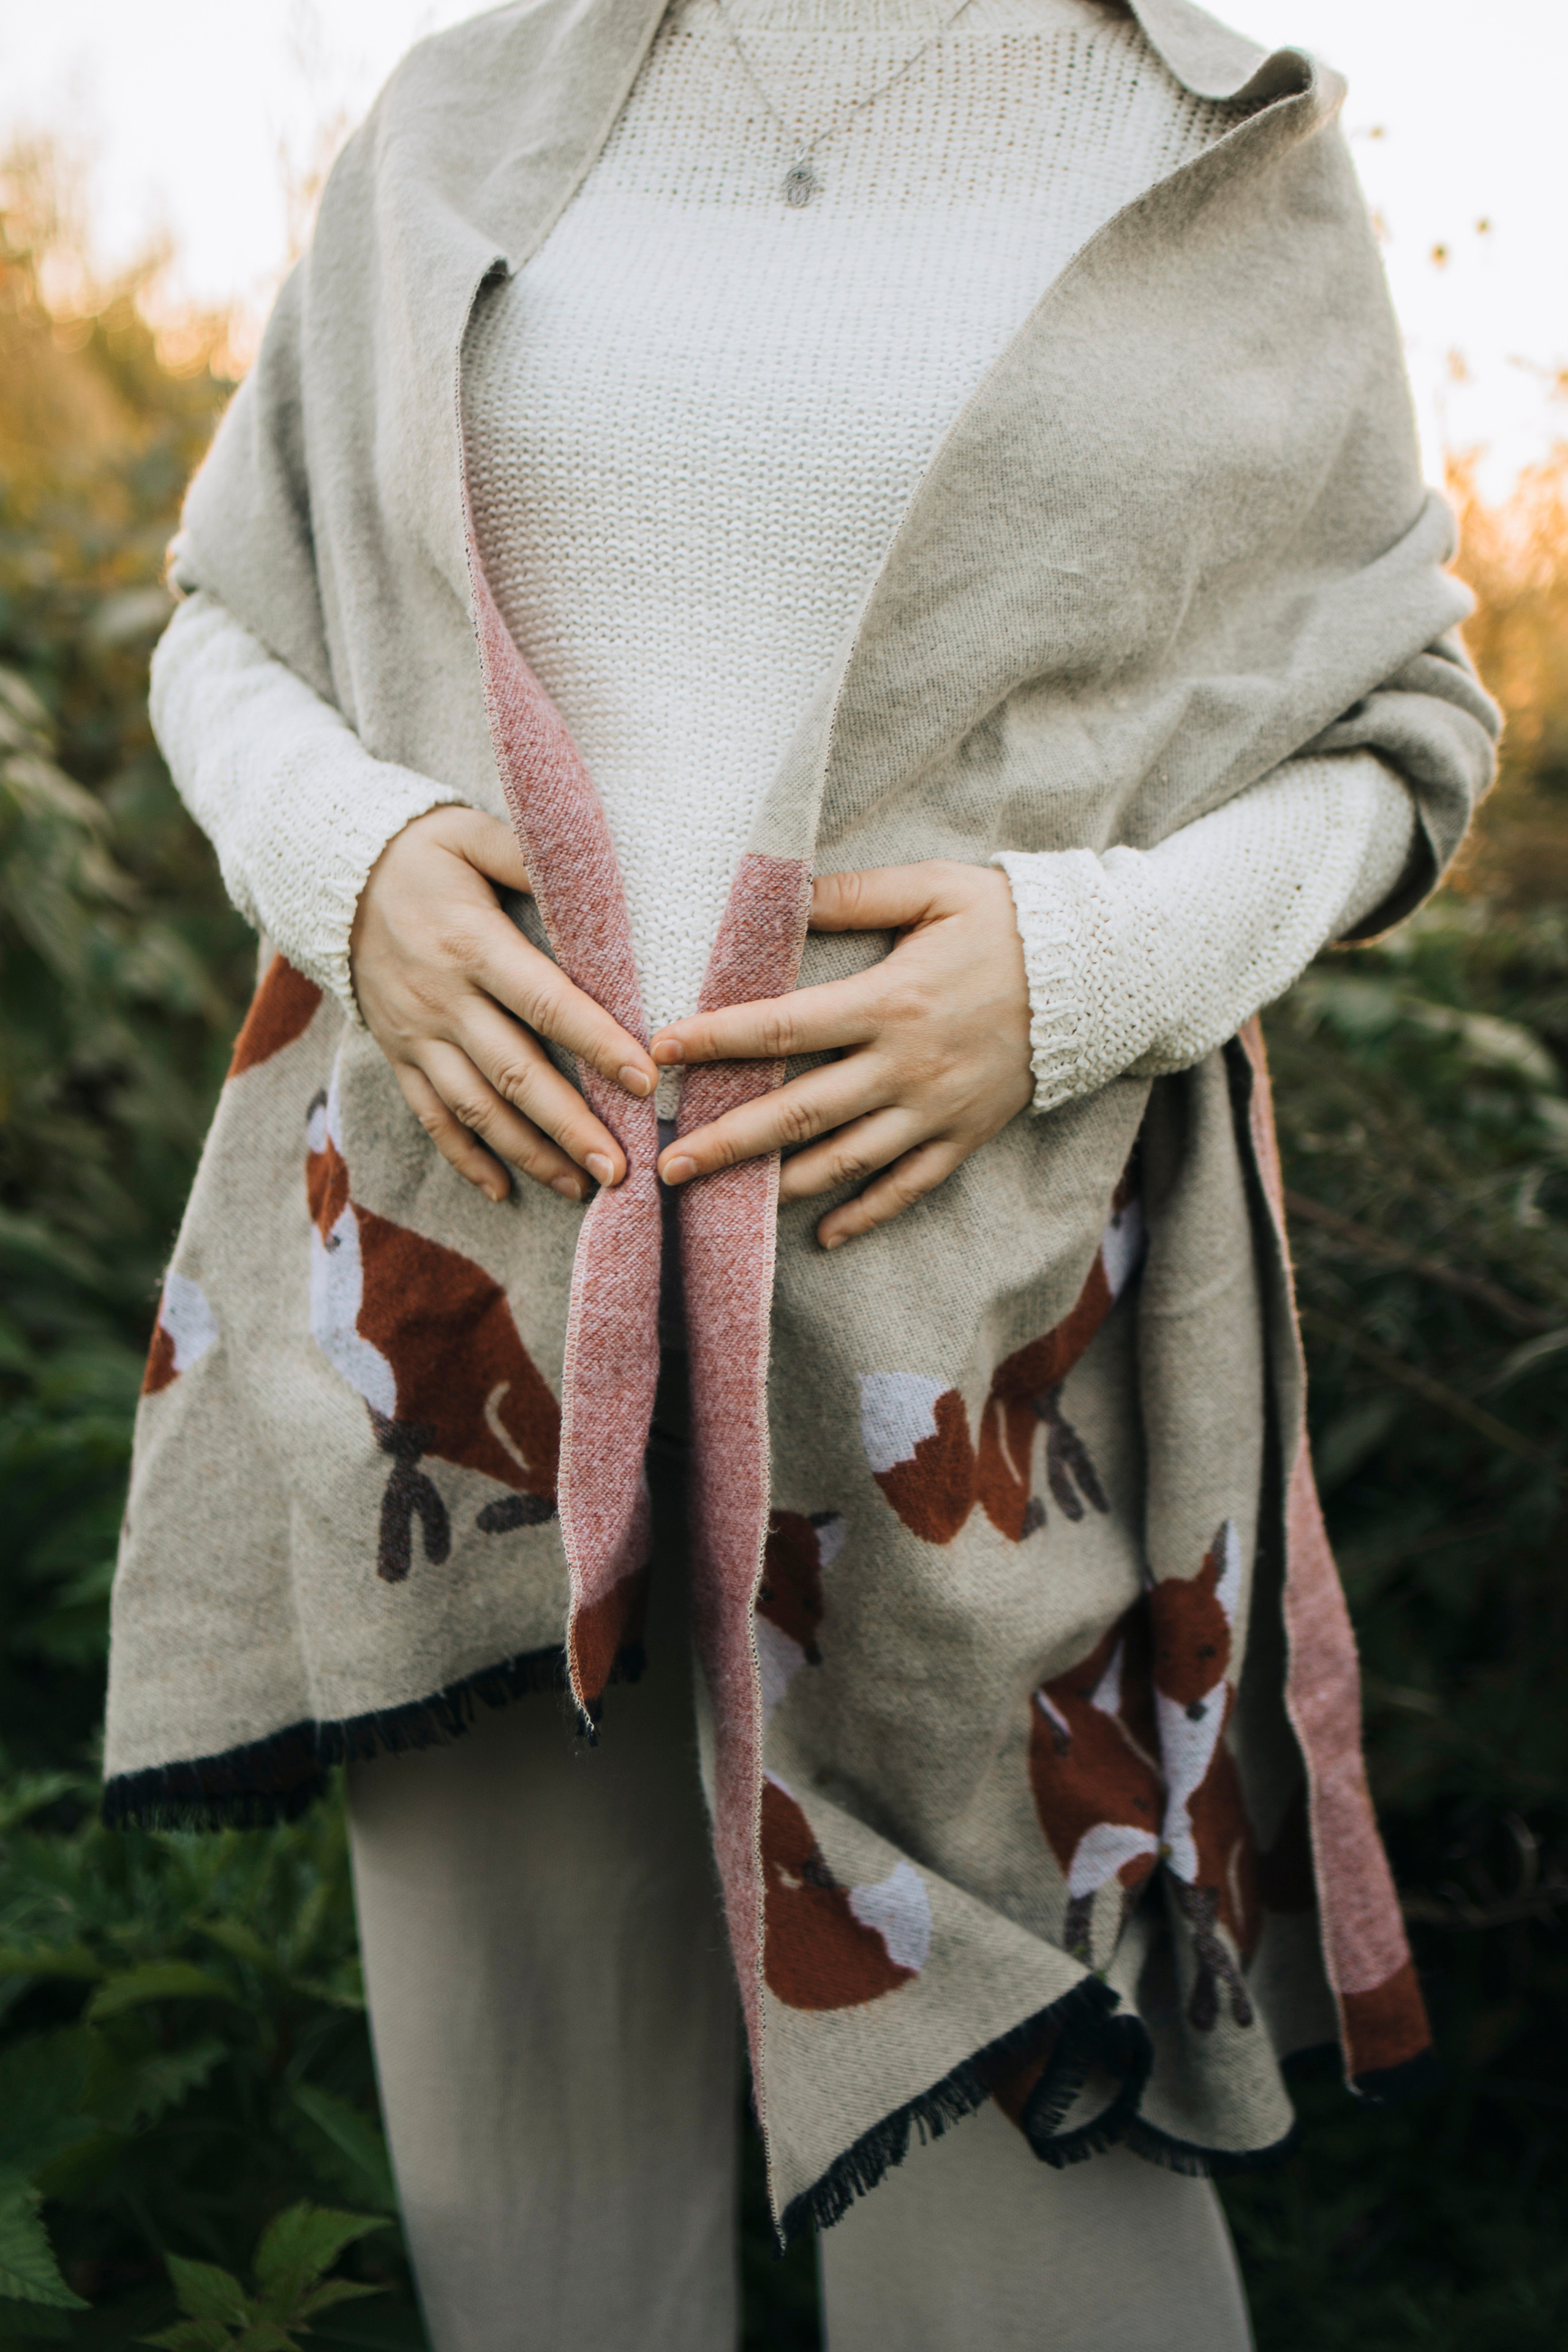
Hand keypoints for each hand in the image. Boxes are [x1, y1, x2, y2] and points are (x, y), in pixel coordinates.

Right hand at [349, 806, 655, 1202]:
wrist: (328, 875)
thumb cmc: (419, 853)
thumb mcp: (470, 837)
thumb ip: (529, 858)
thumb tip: (596, 880)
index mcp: (472, 944)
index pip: (546, 1002)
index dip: (597, 1043)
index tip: (645, 1080)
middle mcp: (444, 1000)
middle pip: (516, 1073)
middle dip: (570, 1126)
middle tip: (621, 1169)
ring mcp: (417, 1035)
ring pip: (477, 1108)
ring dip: (530, 1154)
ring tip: (583, 1188)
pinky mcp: (398, 1055)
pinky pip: (432, 1117)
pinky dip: (466, 1158)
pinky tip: (504, 1191)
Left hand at [650, 862, 1032, 1247]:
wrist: (1101, 974)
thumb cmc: (1009, 922)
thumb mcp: (933, 889)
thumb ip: (854, 896)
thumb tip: (780, 894)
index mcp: (888, 1002)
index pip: (782, 1029)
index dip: (717, 1041)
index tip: (661, 1053)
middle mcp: (905, 1067)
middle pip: (799, 1113)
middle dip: (728, 1142)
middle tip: (667, 1165)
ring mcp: (935, 1110)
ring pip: (844, 1161)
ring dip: (779, 1185)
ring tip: (722, 1200)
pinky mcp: (965, 1135)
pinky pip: (908, 1187)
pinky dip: (865, 1214)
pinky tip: (822, 1236)